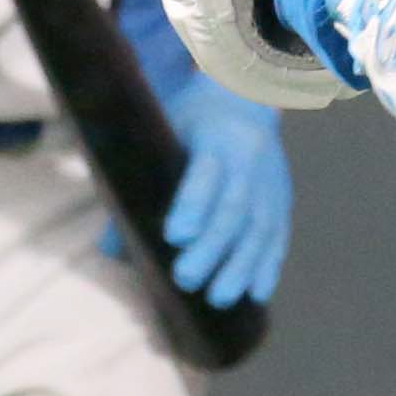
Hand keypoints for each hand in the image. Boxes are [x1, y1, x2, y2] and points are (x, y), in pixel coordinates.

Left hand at [141, 74, 292, 307]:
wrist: (244, 98)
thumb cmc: (187, 123)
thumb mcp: (161, 135)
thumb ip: (137, 187)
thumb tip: (113, 250)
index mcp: (217, 136)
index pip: (207, 171)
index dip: (194, 203)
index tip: (175, 236)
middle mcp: (250, 157)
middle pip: (235, 206)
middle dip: (213, 246)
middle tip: (185, 279)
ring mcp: (271, 179)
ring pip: (261, 225)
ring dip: (242, 265)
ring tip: (219, 297)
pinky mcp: (282, 199)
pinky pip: (278, 234)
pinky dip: (268, 265)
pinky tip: (257, 294)